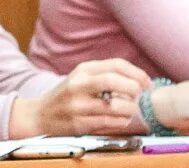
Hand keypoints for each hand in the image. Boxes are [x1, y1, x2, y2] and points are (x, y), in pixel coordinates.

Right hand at [10, 58, 149, 137]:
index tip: (147, 84)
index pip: (116, 64)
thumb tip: (140, 81)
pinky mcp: (80, 124)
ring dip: (130, 109)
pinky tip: (120, 120)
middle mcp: (79, 84)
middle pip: (114, 80)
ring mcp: (78, 105)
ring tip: (130, 110)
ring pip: (116, 106)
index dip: (137, 74)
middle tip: (139, 96)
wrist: (41, 114)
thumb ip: (106, 76)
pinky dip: (122, 122)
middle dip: (134, 89)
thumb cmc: (68, 96)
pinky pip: (111, 123)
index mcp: (83, 70)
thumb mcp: (82, 78)